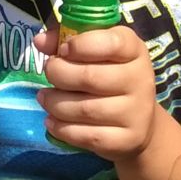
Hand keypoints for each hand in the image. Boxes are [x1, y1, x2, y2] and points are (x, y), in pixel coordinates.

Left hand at [34, 24, 158, 160]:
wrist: (138, 121)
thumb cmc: (109, 75)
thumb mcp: (94, 50)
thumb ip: (66, 39)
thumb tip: (40, 41)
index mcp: (134, 50)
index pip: (111, 43)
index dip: (81, 45)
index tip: (63, 50)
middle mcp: (141, 80)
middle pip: (91, 77)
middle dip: (59, 74)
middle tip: (49, 73)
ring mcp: (136, 113)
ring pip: (85, 109)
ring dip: (55, 103)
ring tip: (45, 98)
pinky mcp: (126, 140)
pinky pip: (87, 136)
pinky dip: (62, 129)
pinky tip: (52, 121)